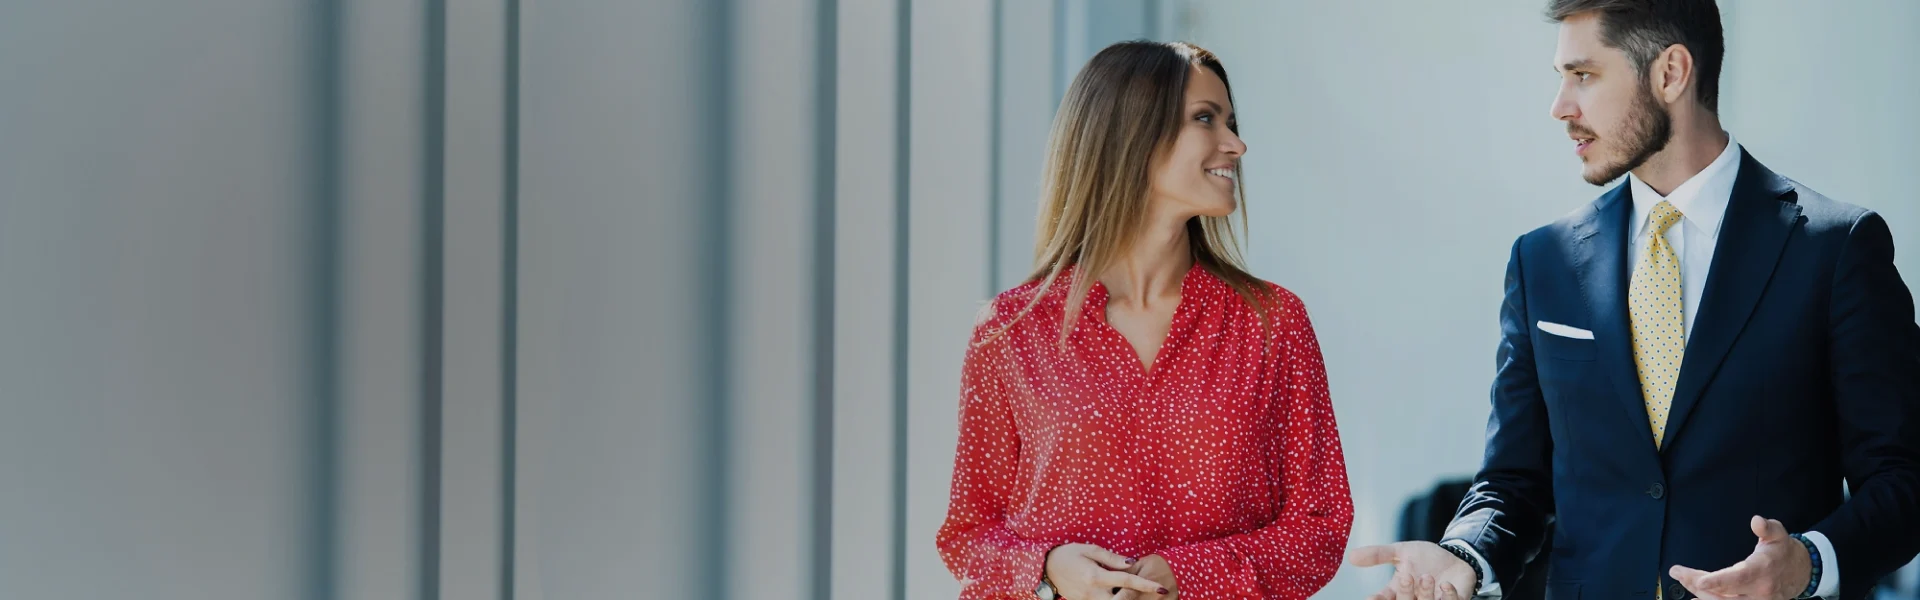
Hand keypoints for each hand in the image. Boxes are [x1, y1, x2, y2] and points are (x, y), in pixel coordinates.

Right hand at [1044, 544, 1166, 599]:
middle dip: (1137, 598)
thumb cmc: (1070, 554)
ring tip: (1134, 591)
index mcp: (1096, 576)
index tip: (1161, 588)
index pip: (1127, 581)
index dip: (1146, 585)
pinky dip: (1115, 599)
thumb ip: (1112, 558)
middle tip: (1151, 591)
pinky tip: (1118, 592)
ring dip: (1126, 599)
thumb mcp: (1090, 550)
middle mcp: (1094, 592)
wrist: (1047, 567)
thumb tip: (1133, 562)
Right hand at [1348, 541, 1476, 599]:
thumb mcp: (1400, 551)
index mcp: (1398, 591)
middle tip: (1406, 577)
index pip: (1383, 599)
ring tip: (1426, 577)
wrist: (1454, 556)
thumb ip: (1378, 554)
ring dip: (1425, 593)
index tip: (1371, 598)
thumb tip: (1351, 556)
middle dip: (1404, 593)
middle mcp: (1414, 599)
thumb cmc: (1426, 557)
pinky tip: (1446, 585)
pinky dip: (1449, 596)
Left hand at [1669, 516, 1811, 599]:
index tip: (1699, 580)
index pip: (1738, 578)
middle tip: (1678, 573)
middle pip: (1723, 593)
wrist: (1802, 572)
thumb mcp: (1779, 534)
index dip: (1718, 581)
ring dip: (1701, 593)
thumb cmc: (1784, 552)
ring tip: (1683, 581)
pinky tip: (1696, 597)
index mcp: (1762, 571)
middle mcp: (1759, 591)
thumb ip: (1767, 528)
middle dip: (1697, 583)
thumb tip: (1756, 521)